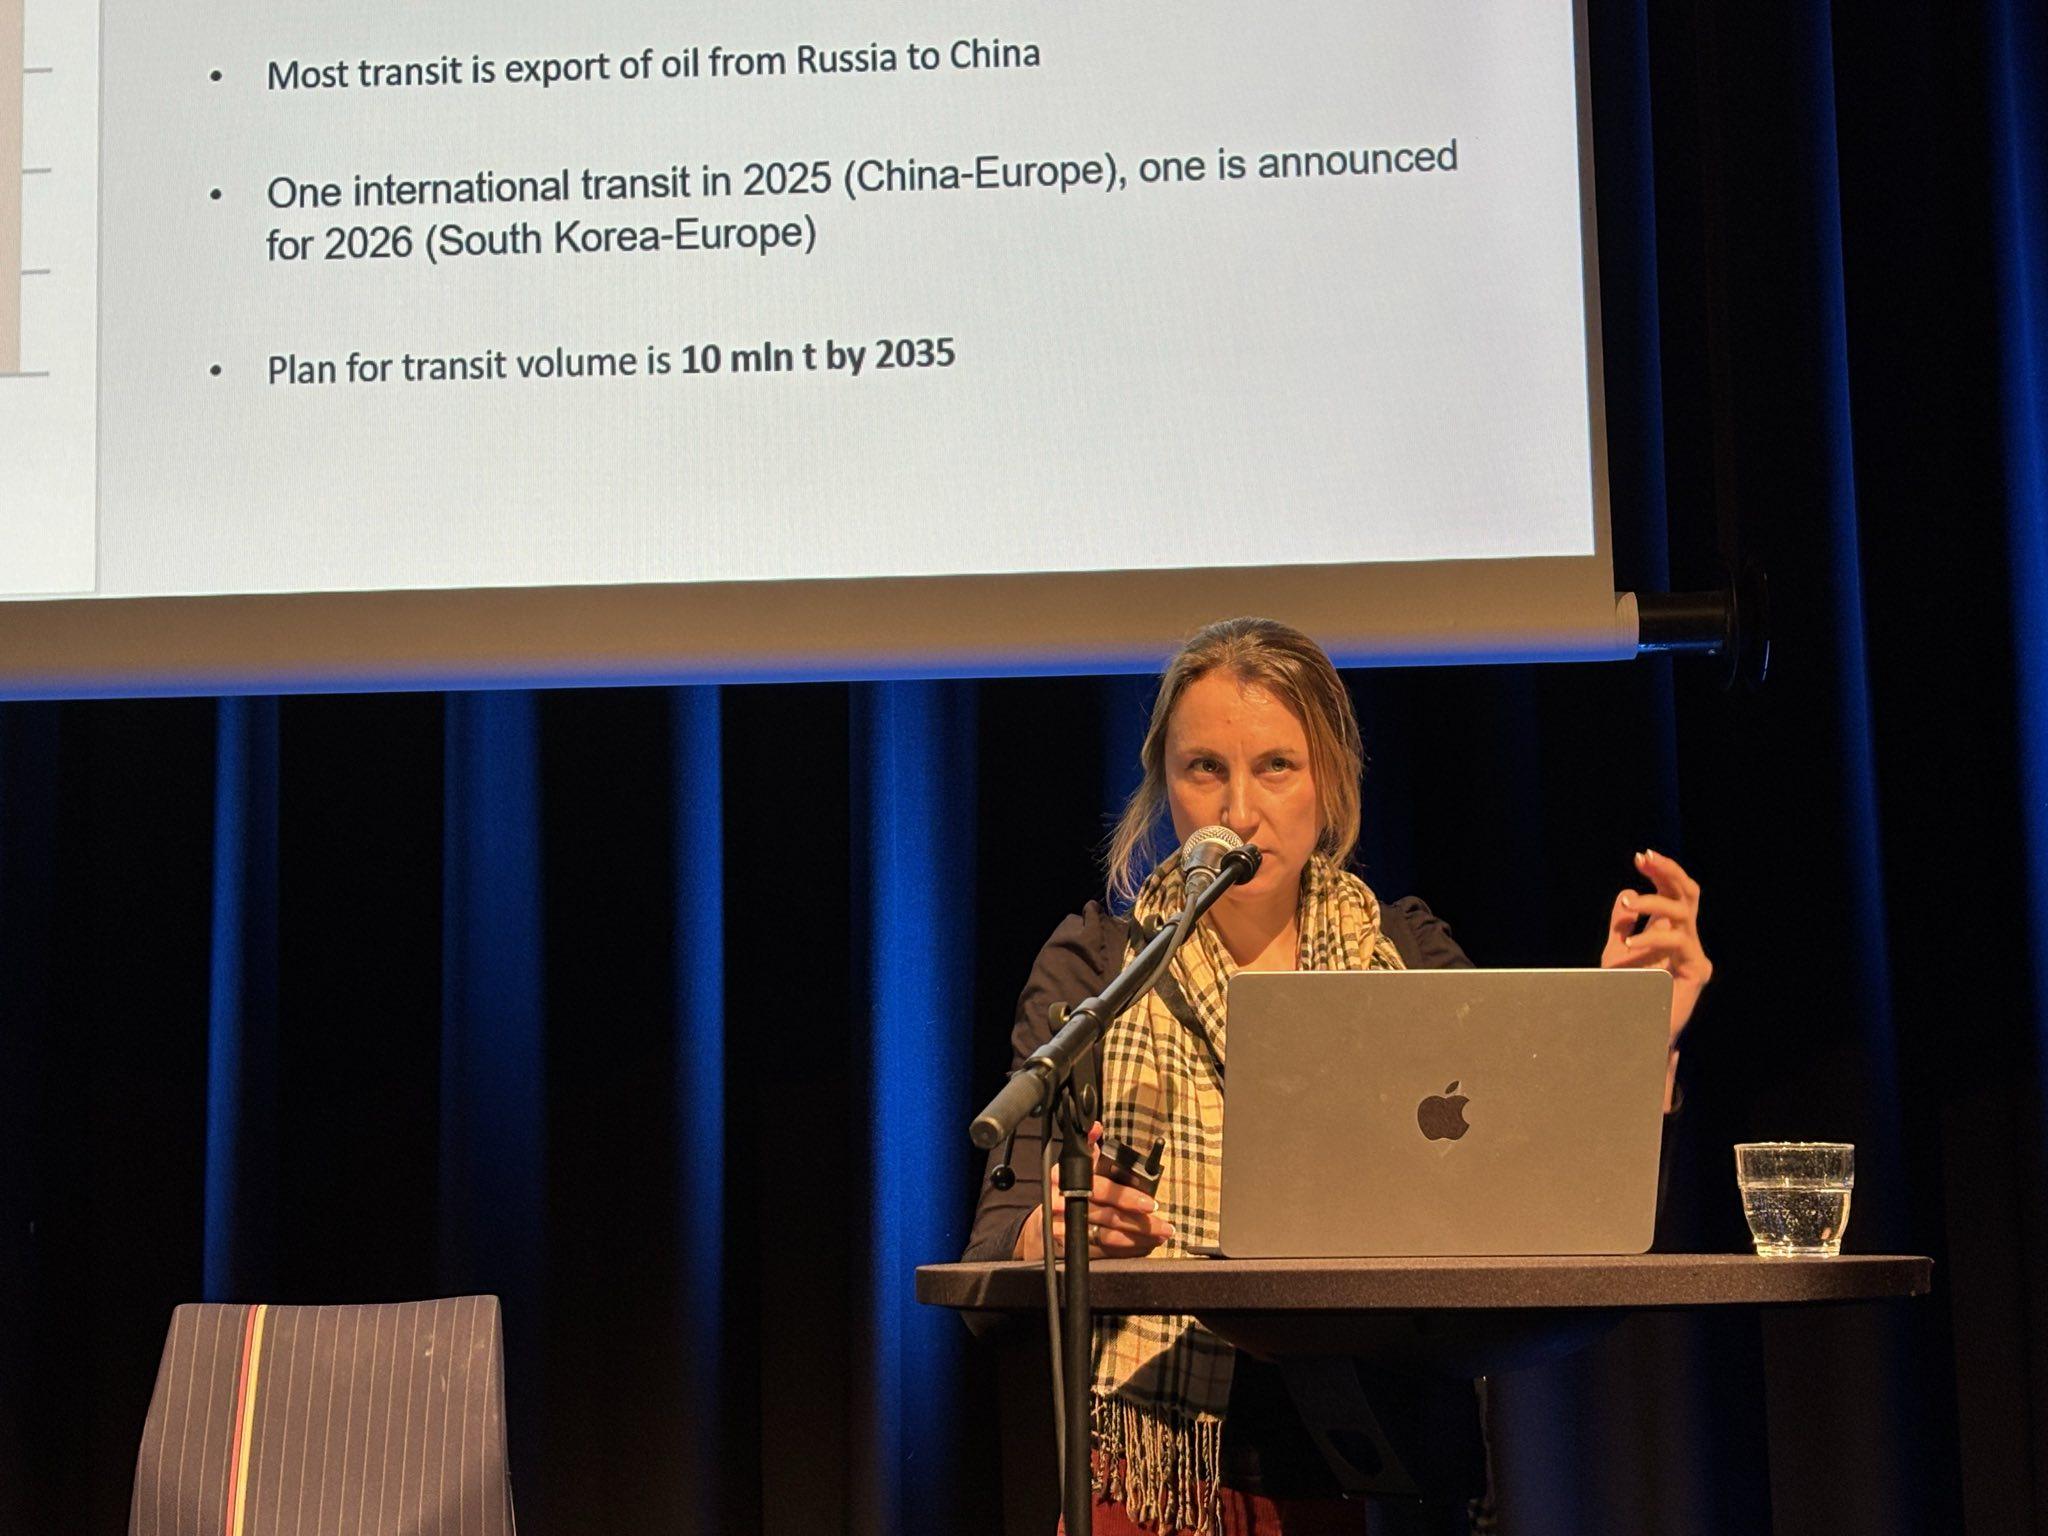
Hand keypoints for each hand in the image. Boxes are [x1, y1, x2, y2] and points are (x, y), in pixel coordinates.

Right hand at [1012, 1123, 1174, 1260]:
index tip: (1150, 1202)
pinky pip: (1104, 1252)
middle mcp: (1064, 1202)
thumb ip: (1090, 1148)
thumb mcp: (1078, 1166)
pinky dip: (1127, 1250)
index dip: (1127, 1197)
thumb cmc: (1070, 1190)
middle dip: (1140, 1222)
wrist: (1044, 1225)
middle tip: (1164, 1225)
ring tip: (1160, 1235)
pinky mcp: (1071, 1249)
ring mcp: (1065, 1228)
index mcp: (1066, 1177)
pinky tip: (1144, 1246)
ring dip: (1138, 1238)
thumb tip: (1095, 1127)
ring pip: (1108, 1236)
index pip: (1101, 1188)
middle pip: (1108, 1215)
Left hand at [1602, 849, 1712, 1105]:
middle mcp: (1686, 938)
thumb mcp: (1617, 952)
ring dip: (1653, 903)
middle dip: (1668, 871)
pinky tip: (1629, 945)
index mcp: (1669, 930)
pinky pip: (1679, 943)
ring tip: (1629, 905)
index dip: (1661, 871)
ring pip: (1683, 912)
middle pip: (1688, 893)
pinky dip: (1653, 938)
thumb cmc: (1625, 994)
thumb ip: (1622, 924)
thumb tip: (1626, 891)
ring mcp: (1694, 954)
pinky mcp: (1696, 972)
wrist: (1632, 1032)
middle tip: (1645, 858)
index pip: (1674, 891)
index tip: (1640, 857)